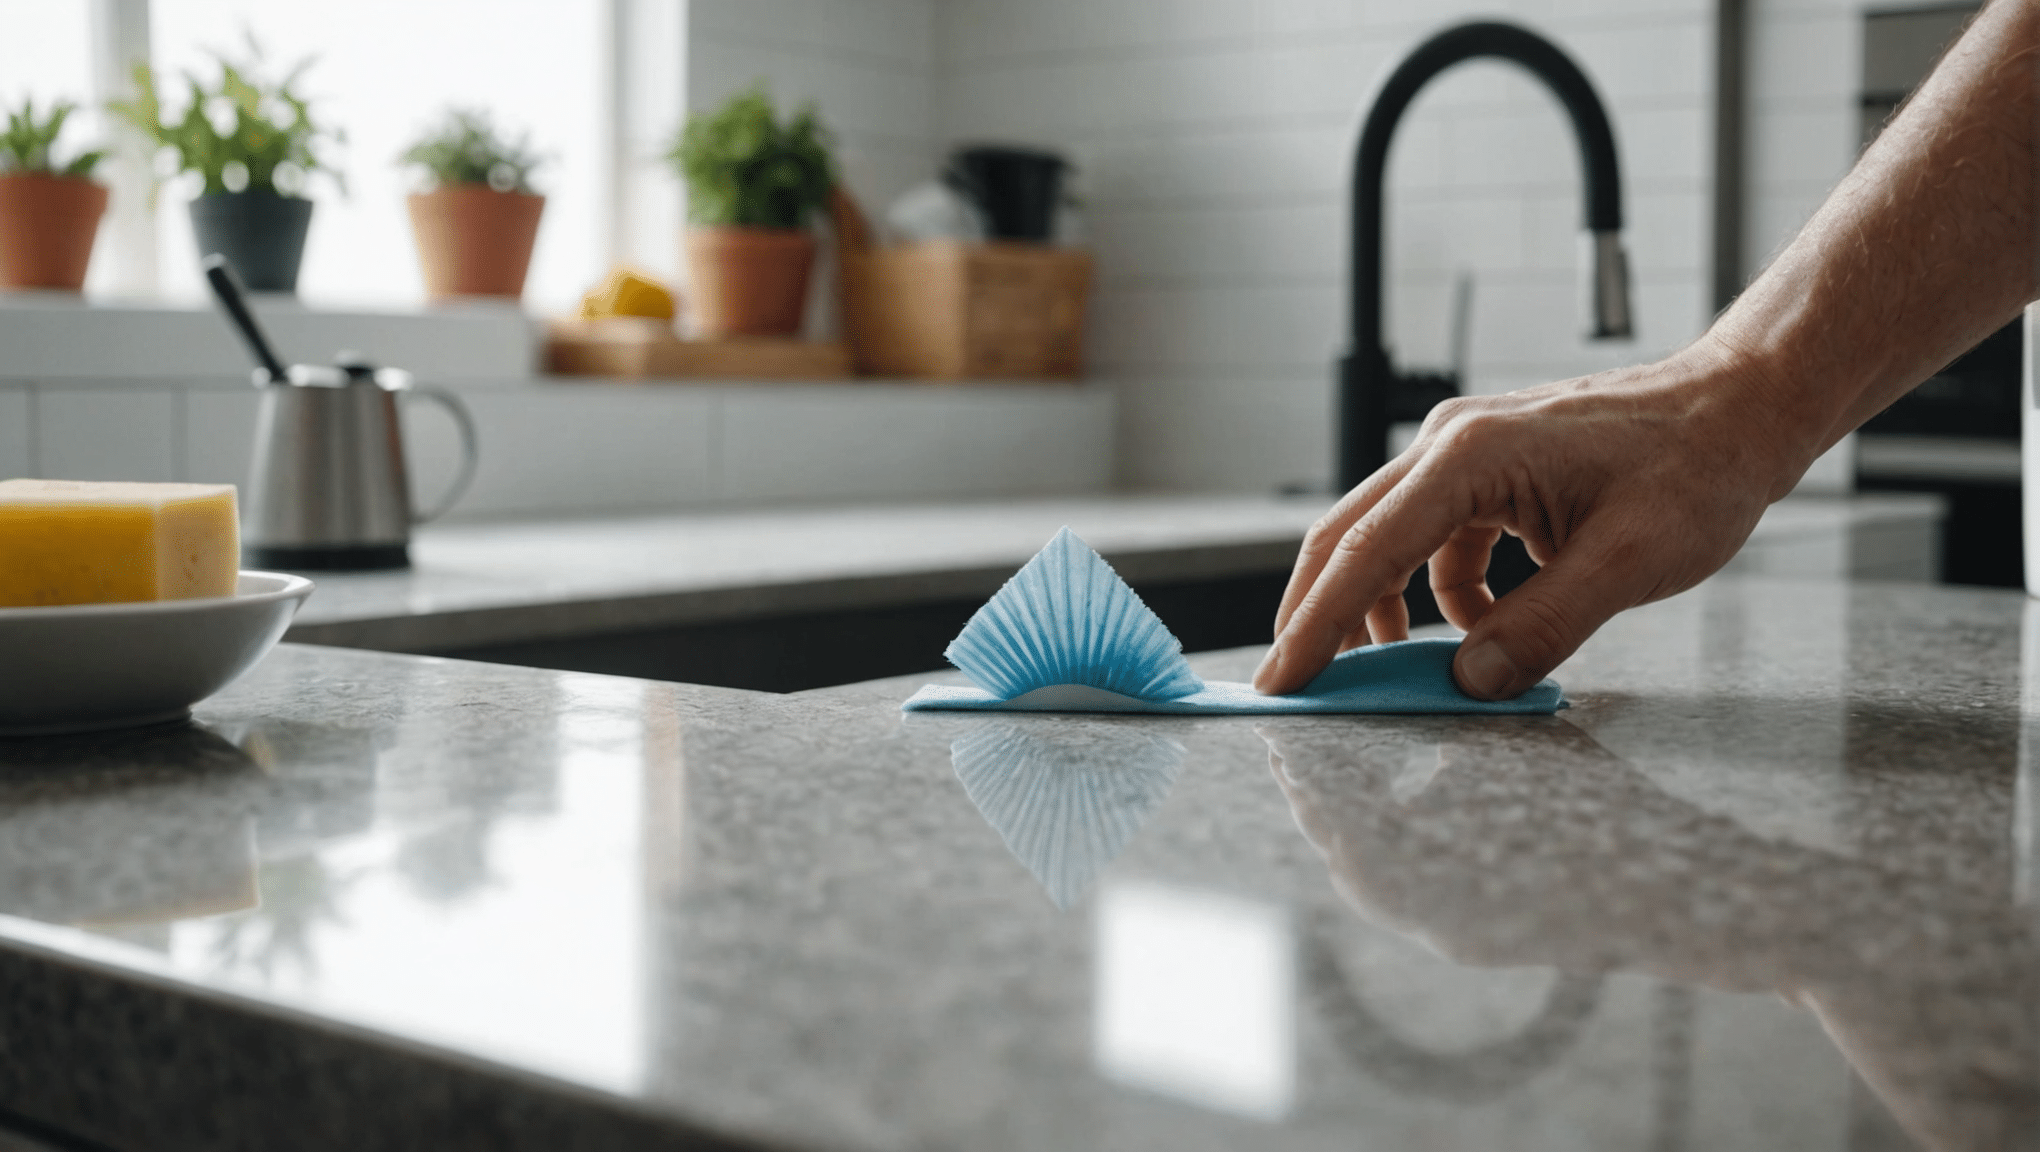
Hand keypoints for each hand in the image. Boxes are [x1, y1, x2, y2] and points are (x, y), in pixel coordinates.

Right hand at [1253, 344, 1810, 698]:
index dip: (1316, 624)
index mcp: (1472, 456)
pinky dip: (1447, 593)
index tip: (1284, 679)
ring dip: (1389, 609)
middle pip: (1349, 537)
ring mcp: (1468, 454)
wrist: (1741, 409)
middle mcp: (1452, 444)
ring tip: (1408, 668)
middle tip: (1301, 683)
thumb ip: (1541, 627)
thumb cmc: (1696, 466)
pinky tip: (1488, 625)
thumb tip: (1470, 683)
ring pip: (1391, 541)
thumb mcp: (1625, 563)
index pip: (1367, 550)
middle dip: (1321, 616)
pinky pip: (1439, 541)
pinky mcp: (1491, 472)